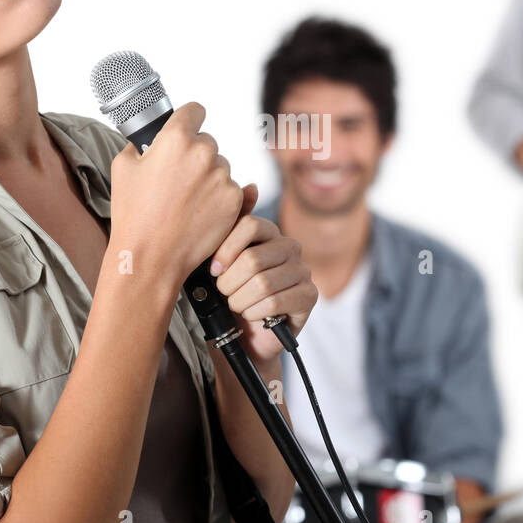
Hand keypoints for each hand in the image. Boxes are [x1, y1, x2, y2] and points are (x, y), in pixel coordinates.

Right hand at [108, 102, 244, 284]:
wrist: (151, 257)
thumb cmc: (133, 214)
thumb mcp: (123, 167)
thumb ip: (141, 143)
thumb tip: (150, 139)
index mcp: (176, 138)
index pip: (195, 110)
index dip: (189, 118)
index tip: (187, 126)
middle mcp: (204, 153)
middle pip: (207, 142)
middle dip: (195, 155)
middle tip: (176, 180)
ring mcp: (222, 177)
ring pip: (220, 167)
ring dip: (208, 177)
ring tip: (185, 202)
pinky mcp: (234, 200)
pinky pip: (230, 189)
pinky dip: (218, 198)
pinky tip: (198, 213)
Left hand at [209, 185, 317, 365]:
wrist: (243, 336)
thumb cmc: (229, 294)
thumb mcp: (221, 260)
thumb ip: (231, 225)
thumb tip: (251, 186)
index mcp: (269, 232)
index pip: (249, 225)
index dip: (226, 250)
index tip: (212, 270)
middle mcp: (290, 247)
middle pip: (254, 257)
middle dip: (229, 283)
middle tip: (223, 294)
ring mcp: (303, 271)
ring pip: (262, 283)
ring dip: (240, 300)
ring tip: (236, 306)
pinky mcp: (309, 296)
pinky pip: (277, 301)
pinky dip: (256, 313)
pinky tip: (252, 315)